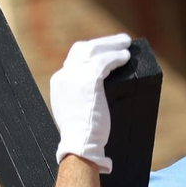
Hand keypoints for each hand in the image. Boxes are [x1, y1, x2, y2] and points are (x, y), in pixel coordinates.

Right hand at [50, 34, 132, 172]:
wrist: (80, 145)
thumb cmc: (83, 136)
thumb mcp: (76, 111)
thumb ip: (80, 98)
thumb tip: (97, 94)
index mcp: (59, 82)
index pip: (75, 58)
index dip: (91, 52)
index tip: (104, 51)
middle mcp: (64, 75)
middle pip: (83, 48)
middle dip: (102, 43)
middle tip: (119, 41)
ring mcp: (75, 76)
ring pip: (94, 50)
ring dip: (112, 44)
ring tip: (126, 43)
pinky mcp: (89, 80)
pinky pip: (105, 61)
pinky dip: (116, 57)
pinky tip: (125, 57)